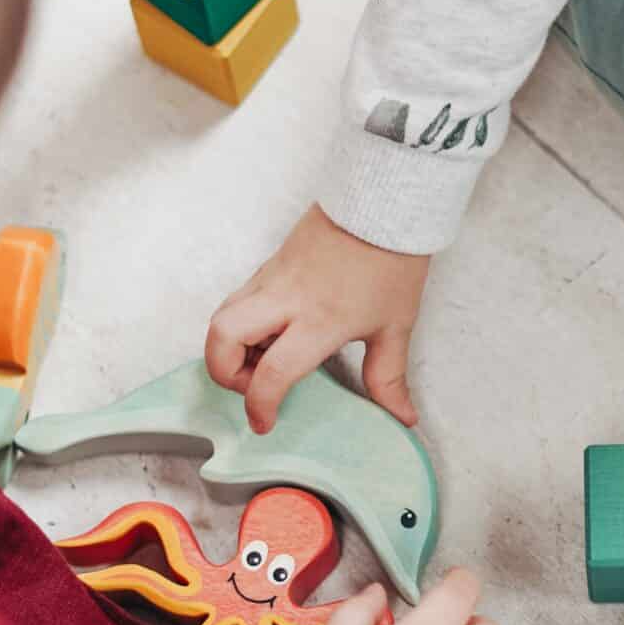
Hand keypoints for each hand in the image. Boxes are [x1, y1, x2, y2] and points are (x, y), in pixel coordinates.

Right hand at [207, 204, 430, 434]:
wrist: (382, 202)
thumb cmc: (391, 261)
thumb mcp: (394, 326)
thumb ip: (389, 377)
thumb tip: (403, 416)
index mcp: (319, 320)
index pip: (271, 372)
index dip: (260, 405)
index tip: (265, 422)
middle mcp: (285, 299)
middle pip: (220, 338)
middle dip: (223, 372)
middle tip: (254, 383)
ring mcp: (271, 278)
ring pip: (222, 315)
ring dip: (230, 346)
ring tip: (267, 356)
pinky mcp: (269, 264)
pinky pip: (239, 298)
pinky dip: (243, 323)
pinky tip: (275, 329)